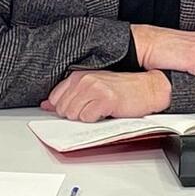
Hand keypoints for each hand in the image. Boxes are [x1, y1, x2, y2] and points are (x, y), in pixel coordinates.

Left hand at [40, 70, 170, 122]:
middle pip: (63, 109)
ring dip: (86, 117)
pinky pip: (87, 118)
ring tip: (99, 110)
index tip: (78, 108)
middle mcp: (84, 79)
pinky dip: (96, 119)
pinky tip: (106, 112)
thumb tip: (48, 105)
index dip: (65, 108)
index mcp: (79, 75)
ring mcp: (94, 88)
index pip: (55, 98)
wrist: (146, 89)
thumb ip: (69, 95)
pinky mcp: (104, 99)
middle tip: (92, 109)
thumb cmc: (121, 90)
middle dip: (76, 114)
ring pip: (73, 114)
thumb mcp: (92, 87)